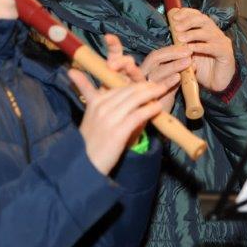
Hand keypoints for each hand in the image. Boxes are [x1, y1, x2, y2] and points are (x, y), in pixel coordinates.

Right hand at [70, 34, 164, 174]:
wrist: (84, 164)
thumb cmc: (91, 143)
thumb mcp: (92, 119)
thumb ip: (101, 103)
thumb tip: (112, 94)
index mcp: (95, 102)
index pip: (117, 86)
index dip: (134, 83)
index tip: (147, 82)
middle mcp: (101, 106)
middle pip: (128, 90)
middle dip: (146, 86)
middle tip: (159, 84)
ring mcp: (110, 117)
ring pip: (135, 98)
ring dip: (151, 93)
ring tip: (162, 90)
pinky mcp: (118, 130)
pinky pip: (138, 114)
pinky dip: (150, 109)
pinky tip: (158, 107)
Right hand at [140, 44, 192, 112]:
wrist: (156, 120)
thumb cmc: (162, 99)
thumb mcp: (171, 83)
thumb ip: (179, 72)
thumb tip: (193, 61)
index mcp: (146, 69)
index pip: (156, 54)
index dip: (171, 49)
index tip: (185, 47)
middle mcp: (141, 75)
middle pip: (154, 58)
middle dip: (172, 53)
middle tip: (188, 52)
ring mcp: (143, 87)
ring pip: (156, 72)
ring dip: (173, 65)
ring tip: (188, 62)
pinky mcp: (147, 99)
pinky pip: (157, 88)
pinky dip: (168, 81)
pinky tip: (178, 77)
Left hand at [165, 8, 235, 91]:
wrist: (216, 84)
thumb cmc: (202, 68)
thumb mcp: (188, 54)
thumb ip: (182, 44)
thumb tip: (170, 32)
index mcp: (207, 30)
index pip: (198, 15)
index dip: (186, 13)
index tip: (174, 16)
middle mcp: (215, 33)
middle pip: (203, 19)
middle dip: (188, 21)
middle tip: (176, 27)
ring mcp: (222, 42)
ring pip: (208, 32)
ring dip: (192, 33)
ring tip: (180, 38)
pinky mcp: (226, 53)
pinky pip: (213, 47)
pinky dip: (200, 47)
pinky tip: (190, 49)